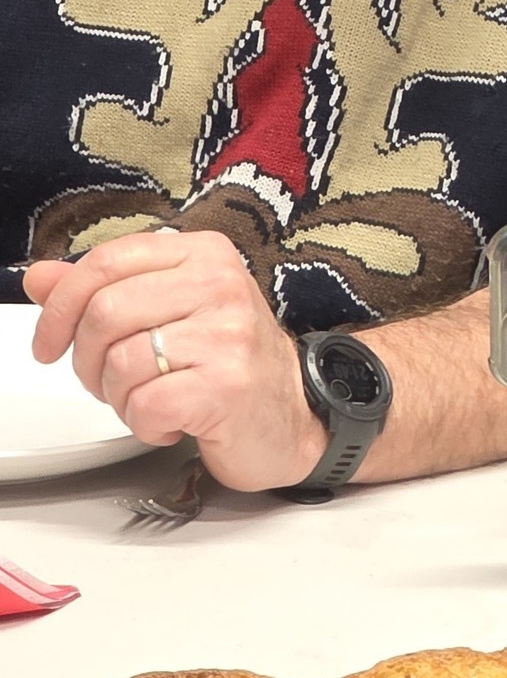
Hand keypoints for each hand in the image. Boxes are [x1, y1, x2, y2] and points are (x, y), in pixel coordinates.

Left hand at [25, 231, 324, 490]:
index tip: (50, 341)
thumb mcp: (169, 310)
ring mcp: (228, 333)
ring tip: (152, 398)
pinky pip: (145, 405)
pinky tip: (173, 419)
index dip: (62, 304)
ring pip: (119, 363)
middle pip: (105, 313)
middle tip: (107, 380)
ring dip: (120, 398)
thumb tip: (40, 278)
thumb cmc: (228, 359)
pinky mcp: (227, 385)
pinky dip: (146, 424)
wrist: (294, 412)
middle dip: (86, 361)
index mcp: (204, 253)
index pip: (109, 260)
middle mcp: (220, 283)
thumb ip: (104, 290)